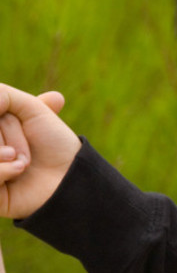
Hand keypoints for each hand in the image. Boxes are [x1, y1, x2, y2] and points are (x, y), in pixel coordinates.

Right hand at [0, 84, 80, 218]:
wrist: (73, 179)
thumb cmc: (56, 144)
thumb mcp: (32, 108)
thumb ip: (2, 93)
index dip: (8, 121)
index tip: (26, 125)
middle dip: (10, 135)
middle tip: (28, 153)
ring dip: (3, 153)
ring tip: (24, 164)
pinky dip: (2, 170)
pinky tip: (18, 172)